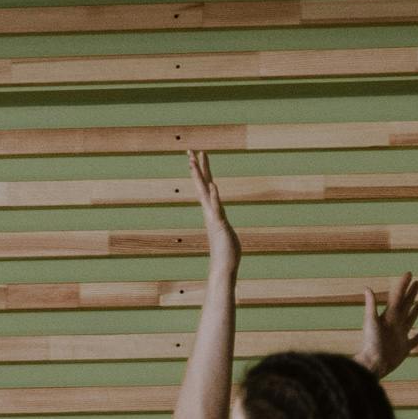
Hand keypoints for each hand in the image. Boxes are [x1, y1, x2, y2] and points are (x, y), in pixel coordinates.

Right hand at [187, 149, 240, 280]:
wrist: (224, 268)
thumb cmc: (227, 252)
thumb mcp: (225, 232)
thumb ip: (221, 224)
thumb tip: (219, 222)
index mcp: (211, 211)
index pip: (205, 187)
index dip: (200, 172)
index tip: (195, 157)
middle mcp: (209, 211)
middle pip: (202, 185)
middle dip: (196, 167)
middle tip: (190, 151)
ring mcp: (213, 217)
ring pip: (205, 193)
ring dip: (200, 177)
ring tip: (194, 162)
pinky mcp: (219, 225)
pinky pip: (216, 208)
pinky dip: (214, 197)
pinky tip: (213, 185)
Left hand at [359, 273, 417, 378]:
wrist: (373, 364)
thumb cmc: (371, 344)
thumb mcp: (371, 322)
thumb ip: (371, 305)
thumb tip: (367, 287)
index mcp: (389, 316)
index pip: (398, 296)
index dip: (403, 285)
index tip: (409, 273)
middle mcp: (395, 324)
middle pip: (406, 305)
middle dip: (411, 294)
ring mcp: (400, 336)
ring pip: (410, 320)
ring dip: (415, 311)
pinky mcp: (404, 349)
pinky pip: (414, 341)